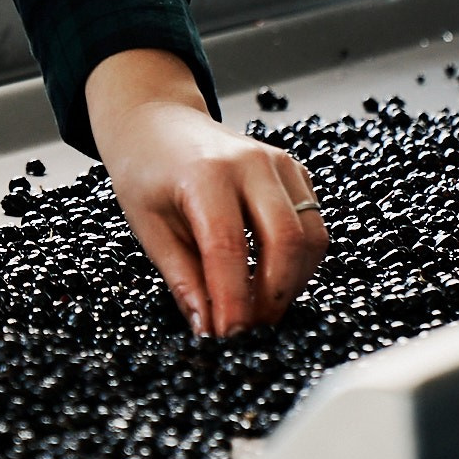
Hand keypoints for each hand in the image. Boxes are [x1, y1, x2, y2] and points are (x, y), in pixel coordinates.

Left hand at [85, 48, 326, 336]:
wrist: (157, 121)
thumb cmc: (146, 170)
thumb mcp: (149, 226)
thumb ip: (183, 279)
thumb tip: (208, 329)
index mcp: (206, 173)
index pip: (229, 249)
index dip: (233, 301)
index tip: (228, 337)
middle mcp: (250, 162)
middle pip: (286, 242)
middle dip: (272, 297)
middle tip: (249, 330)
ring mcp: (278, 162)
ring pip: (310, 237)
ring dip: (291, 283)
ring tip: (258, 308)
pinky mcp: (294, 170)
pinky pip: (313, 224)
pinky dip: (299, 261)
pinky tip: (270, 277)